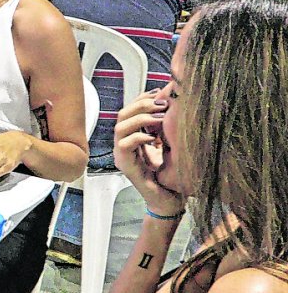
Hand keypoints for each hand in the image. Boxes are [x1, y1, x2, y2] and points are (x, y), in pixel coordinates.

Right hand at [114, 91, 183, 216]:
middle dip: (142, 105)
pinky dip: (139, 137)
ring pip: (120, 127)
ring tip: (161, 118)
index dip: (141, 98)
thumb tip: (172, 105)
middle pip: (122, 115)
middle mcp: (123, 144)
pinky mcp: (125, 166)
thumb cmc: (171, 175)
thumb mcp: (169, 144)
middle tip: (162, 104)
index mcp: (132, 138)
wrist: (169, 200)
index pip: (129, 111)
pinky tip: (154, 138)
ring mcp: (121, 155)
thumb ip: (166, 128)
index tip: (159, 93)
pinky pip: (124, 145)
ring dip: (141, 118)